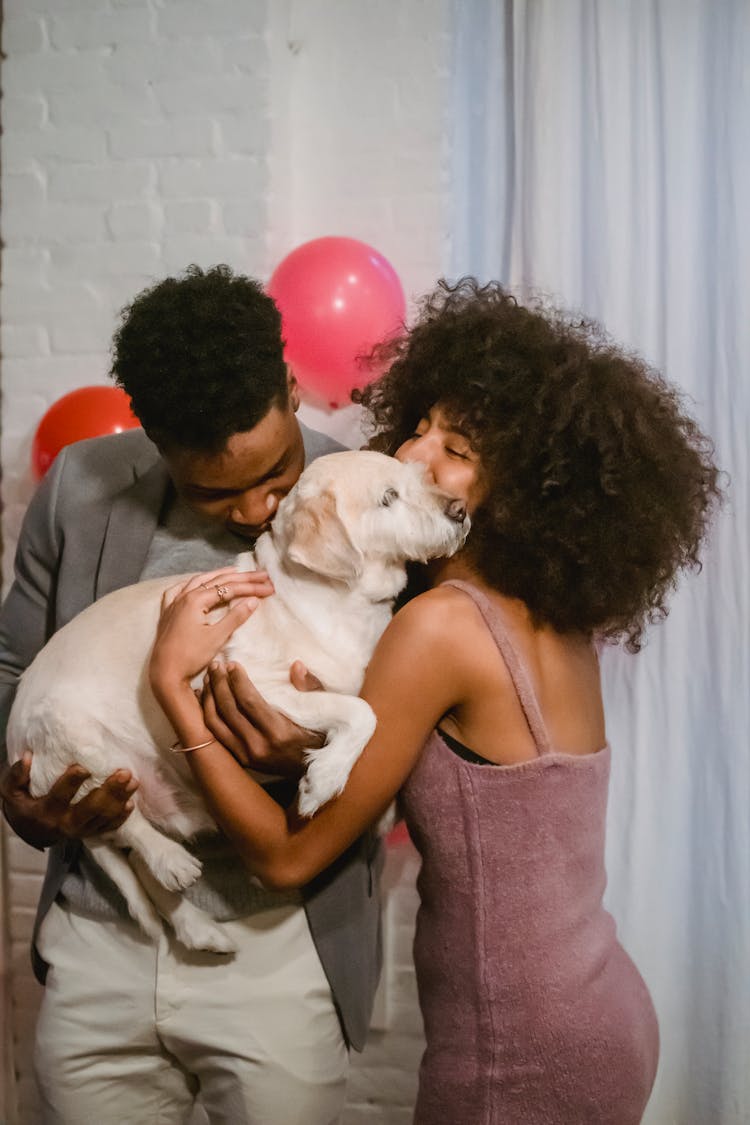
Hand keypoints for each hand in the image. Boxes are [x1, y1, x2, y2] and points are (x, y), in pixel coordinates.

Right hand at [0, 751, 137, 848]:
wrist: (31, 832)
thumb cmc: (23, 804)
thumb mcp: (11, 792)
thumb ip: (16, 775)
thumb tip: (27, 757)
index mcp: (45, 812)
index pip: (60, 797)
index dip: (71, 783)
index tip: (83, 767)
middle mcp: (64, 824)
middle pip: (90, 809)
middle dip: (109, 791)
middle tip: (123, 772)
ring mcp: (79, 831)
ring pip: (103, 817)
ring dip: (120, 799)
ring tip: (132, 782)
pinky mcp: (89, 833)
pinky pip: (108, 828)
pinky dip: (120, 817)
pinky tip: (130, 803)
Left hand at [150, 567, 274, 693]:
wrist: (164, 673)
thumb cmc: (190, 656)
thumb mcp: (217, 637)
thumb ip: (235, 617)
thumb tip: (254, 601)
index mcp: (196, 600)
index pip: (230, 588)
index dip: (251, 587)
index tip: (269, 588)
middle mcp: (184, 596)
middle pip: (218, 581)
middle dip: (242, 578)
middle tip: (262, 576)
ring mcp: (174, 603)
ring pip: (199, 581)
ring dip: (218, 575)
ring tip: (234, 571)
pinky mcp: (168, 613)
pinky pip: (178, 590)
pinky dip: (191, 583)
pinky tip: (195, 583)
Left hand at [200, 660, 324, 776]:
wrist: (315, 771)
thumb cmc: (320, 736)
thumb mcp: (323, 711)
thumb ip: (310, 687)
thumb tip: (296, 665)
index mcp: (279, 732)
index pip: (249, 701)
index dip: (237, 680)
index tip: (233, 663)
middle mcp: (258, 747)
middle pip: (228, 710)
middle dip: (219, 684)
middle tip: (216, 664)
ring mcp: (247, 756)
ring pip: (216, 723)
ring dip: (209, 698)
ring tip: (209, 677)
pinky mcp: (240, 760)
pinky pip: (215, 736)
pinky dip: (207, 715)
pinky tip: (204, 698)